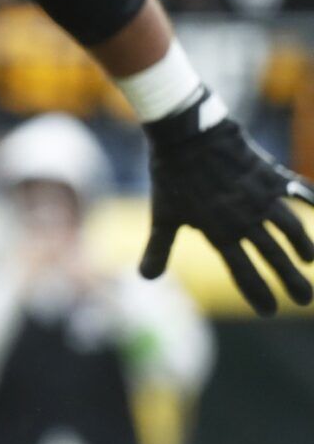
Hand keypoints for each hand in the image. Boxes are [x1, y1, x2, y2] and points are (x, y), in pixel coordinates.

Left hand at [141, 96, 313, 314]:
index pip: (242, 271)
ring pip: (291, 228)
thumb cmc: (170, 176)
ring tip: (309, 260)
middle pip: (273, 256)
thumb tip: (146, 278)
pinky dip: (312, 202)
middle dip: (290, 280)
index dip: (257, 293)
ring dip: (303, 246)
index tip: (269, 311)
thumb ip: (158, 248)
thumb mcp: (162, 214)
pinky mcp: (270, 176)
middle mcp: (244, 218)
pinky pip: (298, 192)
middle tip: (304, 301)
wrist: (184, 133)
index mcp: (219, 231)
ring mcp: (260, 197)